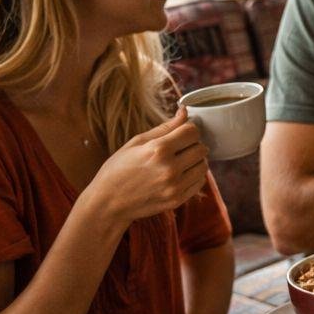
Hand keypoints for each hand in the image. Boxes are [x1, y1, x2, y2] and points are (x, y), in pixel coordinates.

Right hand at [84, 109, 209, 226]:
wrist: (109, 202)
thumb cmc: (119, 168)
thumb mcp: (137, 142)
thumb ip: (164, 127)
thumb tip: (185, 111)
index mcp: (158, 149)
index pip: (192, 132)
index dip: (189, 129)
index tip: (181, 132)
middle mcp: (170, 168)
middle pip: (201, 148)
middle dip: (193, 144)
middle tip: (180, 147)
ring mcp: (175, 186)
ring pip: (204, 166)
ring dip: (196, 160)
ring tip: (180, 160)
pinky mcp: (178, 200)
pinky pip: (200, 182)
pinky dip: (194, 175)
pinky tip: (180, 174)